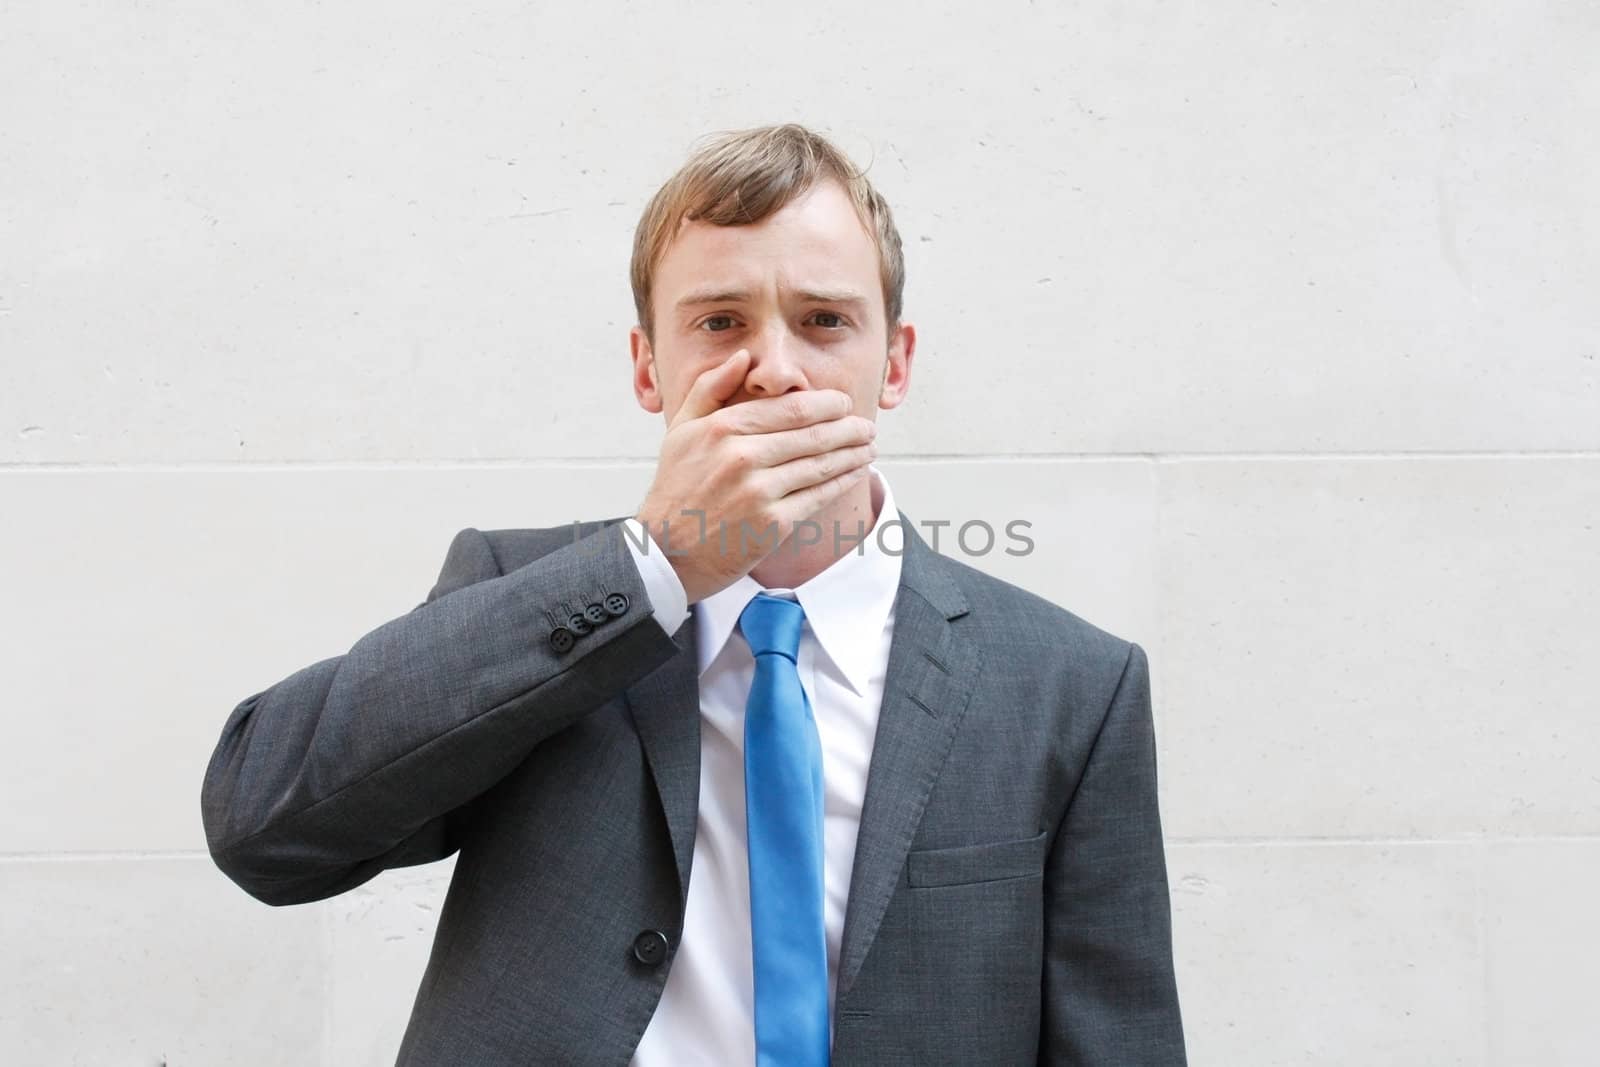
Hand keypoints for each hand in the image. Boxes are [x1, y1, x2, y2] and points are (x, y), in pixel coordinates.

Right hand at [633, 348, 878, 604]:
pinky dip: (842, 481)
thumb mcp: (681, 430)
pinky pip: (818, 496)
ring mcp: (759, 492)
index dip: (825, 405)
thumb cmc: (676, 487)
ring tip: (869, 446)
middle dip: (848, 428)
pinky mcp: (772, 524)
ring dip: (852, 454)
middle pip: (812, 435)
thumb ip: (709, 388)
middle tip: (867, 426)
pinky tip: (856, 472)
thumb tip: (744, 358)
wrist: (667, 551)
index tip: (843, 404)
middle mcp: (742, 457)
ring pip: (820, 465)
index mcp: (722, 429)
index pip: (789, 409)